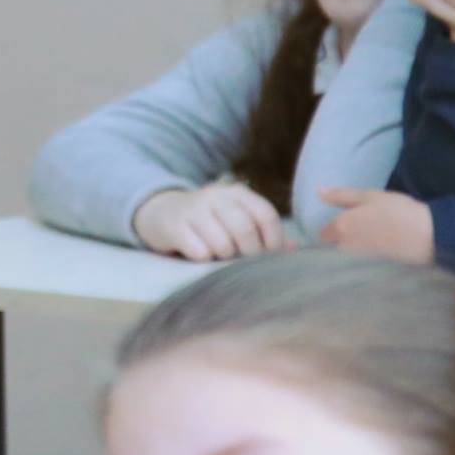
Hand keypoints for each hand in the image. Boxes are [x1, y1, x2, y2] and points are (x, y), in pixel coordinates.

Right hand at [133, 182, 292, 260]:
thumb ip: (263, 232)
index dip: (273, 240)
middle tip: (242, 262)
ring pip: (222, 243)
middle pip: (244, 229)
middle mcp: (216, 196)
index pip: (266, 214)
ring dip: (223, 257)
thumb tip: (294, 249)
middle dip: (248, 253)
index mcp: (237, 193)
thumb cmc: (207, 222)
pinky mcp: (175, 225)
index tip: (269, 256)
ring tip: (218, 255)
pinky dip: (203, 259)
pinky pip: (199, 251)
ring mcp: (194, 209)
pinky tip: (198, 254)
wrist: (160, 213)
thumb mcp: (234, 219)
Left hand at [317, 188, 434, 262]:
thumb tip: (319, 192)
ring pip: (344, 262)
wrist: (431, 236)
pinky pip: (357, 273)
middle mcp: (345, 247)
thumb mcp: (371, 196)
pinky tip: (375, 261)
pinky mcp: (370, 275)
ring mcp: (357, 264)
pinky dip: (361, 269)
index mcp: (342, 226)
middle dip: (338, 246)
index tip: (345, 229)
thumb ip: (341, 195)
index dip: (332, 231)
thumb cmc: (400, 211)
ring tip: (369, 248)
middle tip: (359, 238)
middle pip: (331, 251)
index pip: (323, 235)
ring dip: (348, 258)